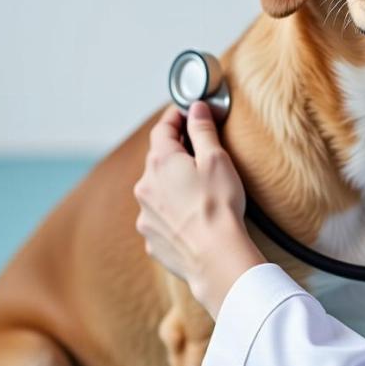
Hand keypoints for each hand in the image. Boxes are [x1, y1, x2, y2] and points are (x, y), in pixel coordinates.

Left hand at [133, 100, 267, 317]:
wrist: (216, 257)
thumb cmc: (219, 206)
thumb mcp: (216, 159)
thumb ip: (202, 130)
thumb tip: (196, 108)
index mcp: (160, 163)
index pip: (162, 129)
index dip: (175, 117)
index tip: (186, 112)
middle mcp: (145, 187)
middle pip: (158, 160)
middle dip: (176, 151)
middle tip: (199, 149)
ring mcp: (145, 216)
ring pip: (157, 190)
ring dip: (173, 184)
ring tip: (199, 190)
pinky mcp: (152, 239)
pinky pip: (160, 217)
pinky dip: (173, 211)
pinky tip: (193, 217)